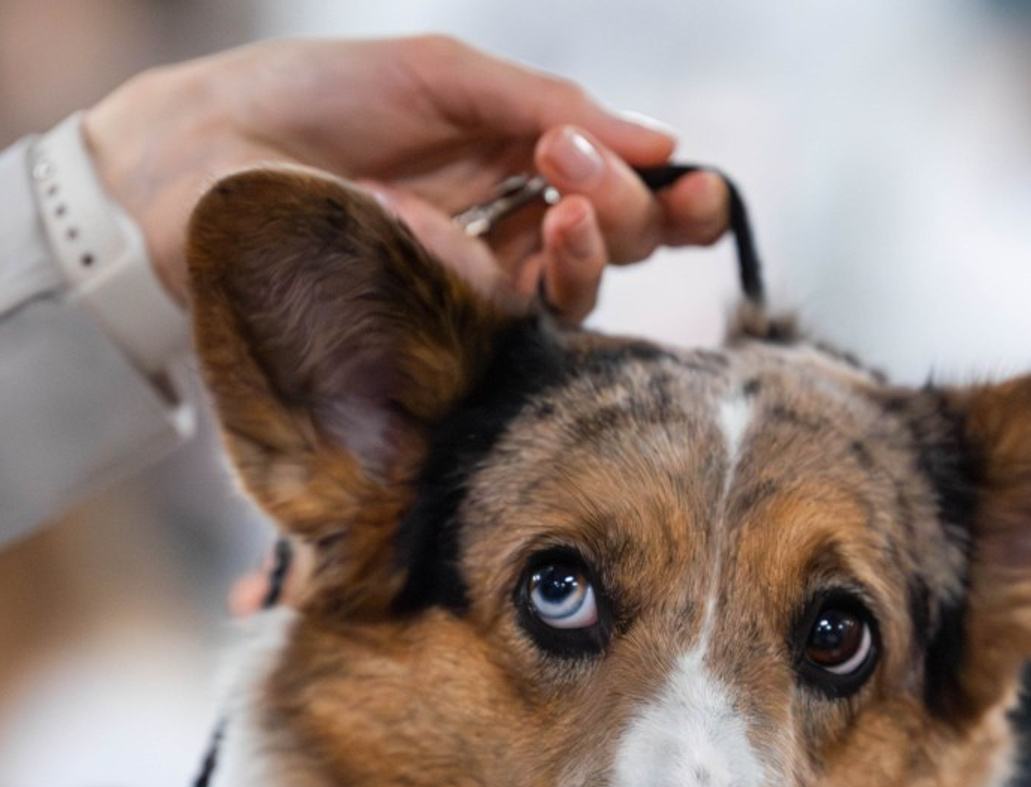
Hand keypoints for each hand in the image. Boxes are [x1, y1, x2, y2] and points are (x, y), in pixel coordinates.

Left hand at [83, 36, 727, 321]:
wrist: (200, 162)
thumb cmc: (305, 103)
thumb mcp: (440, 78)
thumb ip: (546, 106)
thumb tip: (663, 141)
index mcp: (509, 166)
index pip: (611, 191)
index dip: (668, 196)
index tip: (700, 187)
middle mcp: (503, 235)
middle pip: (612, 247)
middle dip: (637, 216)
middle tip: (613, 182)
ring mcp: (476, 291)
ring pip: (578, 291)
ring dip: (596, 245)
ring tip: (571, 205)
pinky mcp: (445, 333)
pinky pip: (516, 315)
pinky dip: (526, 270)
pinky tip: (503, 224)